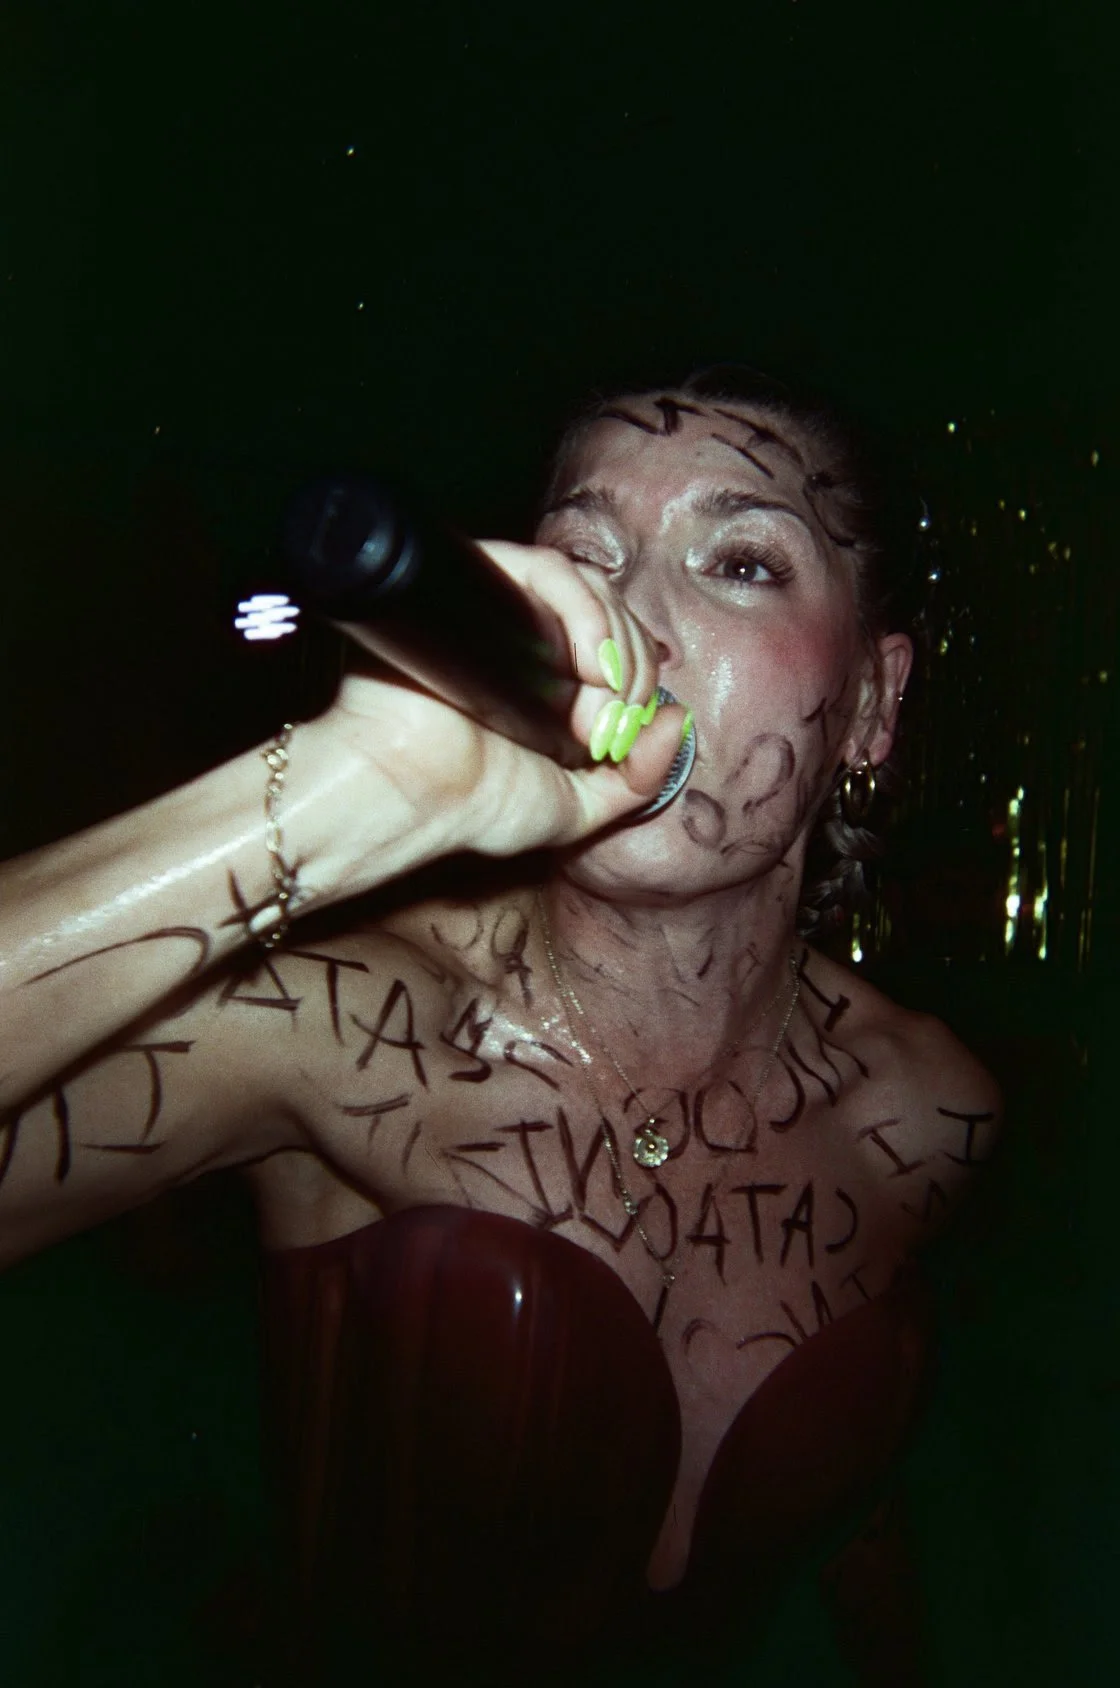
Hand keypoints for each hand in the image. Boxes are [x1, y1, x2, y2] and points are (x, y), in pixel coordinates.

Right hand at [314, 539, 685, 864]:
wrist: (403, 798)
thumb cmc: (470, 806)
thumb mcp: (575, 809)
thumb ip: (635, 779)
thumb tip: (677, 720)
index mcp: (546, 677)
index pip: (616, 639)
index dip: (639, 670)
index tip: (629, 720)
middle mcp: (522, 636)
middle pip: (609, 606)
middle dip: (632, 665)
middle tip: (608, 721)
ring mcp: (496, 610)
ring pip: (584, 582)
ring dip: (613, 642)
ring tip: (597, 703)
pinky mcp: (471, 586)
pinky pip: (541, 569)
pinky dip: (582, 609)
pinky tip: (586, 665)